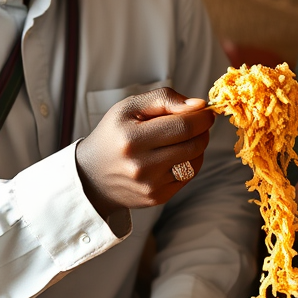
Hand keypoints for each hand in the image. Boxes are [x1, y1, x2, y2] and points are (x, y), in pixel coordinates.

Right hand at [75, 87, 212, 216]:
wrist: (91, 175)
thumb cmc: (114, 135)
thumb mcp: (129, 107)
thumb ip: (164, 99)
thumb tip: (198, 105)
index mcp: (132, 139)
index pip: (184, 126)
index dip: (202, 117)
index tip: (206, 111)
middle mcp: (141, 165)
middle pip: (194, 144)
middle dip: (202, 130)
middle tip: (197, 123)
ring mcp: (150, 185)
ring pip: (195, 161)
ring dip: (198, 146)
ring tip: (183, 138)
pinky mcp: (156, 198)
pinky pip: (188, 176)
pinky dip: (189, 162)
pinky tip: (175, 155)